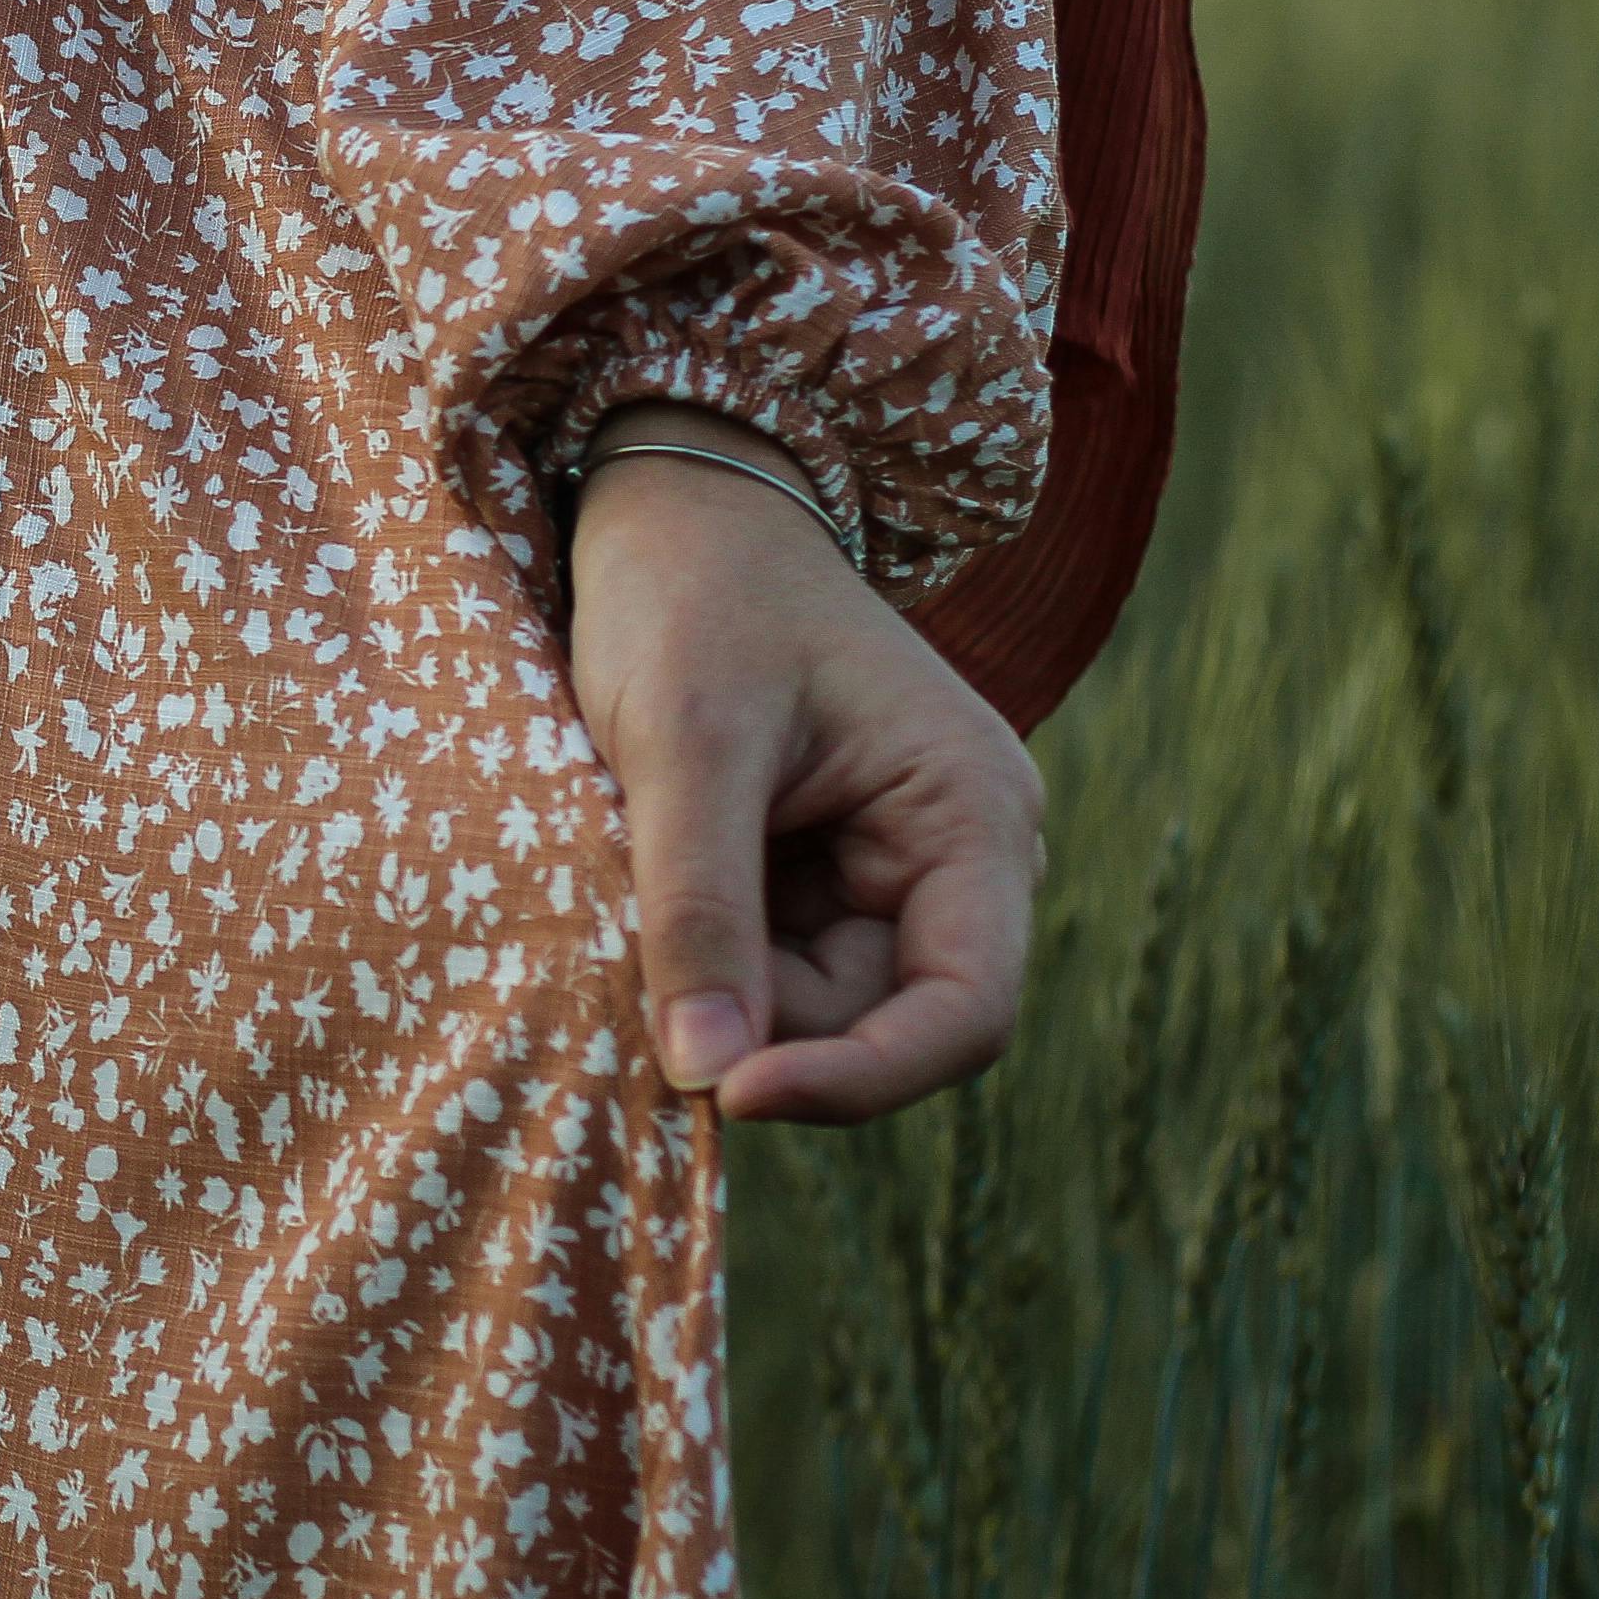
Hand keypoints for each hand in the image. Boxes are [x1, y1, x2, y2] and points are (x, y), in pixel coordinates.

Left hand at [560, 399, 1042, 1124]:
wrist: (672, 506)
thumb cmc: (694, 596)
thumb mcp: (685, 743)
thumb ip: (699, 908)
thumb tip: (708, 1080)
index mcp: (972, 816)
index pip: (966, 1011)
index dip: (859, 1077)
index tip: (731, 1092)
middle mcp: (950, 857)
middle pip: (874, 1020)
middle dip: (760, 1020)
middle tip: (631, 960)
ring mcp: (879, 869)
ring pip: (803, 1005)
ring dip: (714, 983)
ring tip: (626, 882)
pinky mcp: (810, 873)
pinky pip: (761, 962)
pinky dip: (695, 953)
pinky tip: (633, 887)